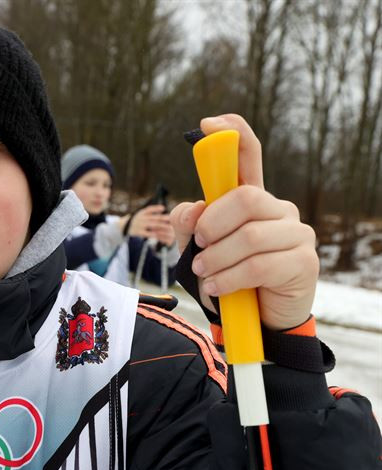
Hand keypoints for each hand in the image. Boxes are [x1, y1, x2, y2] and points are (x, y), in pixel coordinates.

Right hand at [122, 205, 173, 242]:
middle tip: (170, 218)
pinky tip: (158, 234)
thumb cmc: (134, 220)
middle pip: (154, 217)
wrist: (121, 227)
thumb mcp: (140, 214)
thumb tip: (162, 208)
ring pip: (153, 225)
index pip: (149, 209)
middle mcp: (142, 218)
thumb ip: (150, 211)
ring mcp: (140, 225)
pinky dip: (152, 233)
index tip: (163, 208)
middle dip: (163, 218)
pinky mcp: (138, 232)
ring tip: (169, 227)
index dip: (156, 208)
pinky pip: (147, 233)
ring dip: (161, 226)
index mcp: (142, 213)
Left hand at [171, 114, 317, 330]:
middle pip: (245, 198)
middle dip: (212, 225)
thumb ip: (187, 225)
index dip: (231, 134)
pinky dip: (228, 278)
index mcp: (251, 200)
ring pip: (249, 235)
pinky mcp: (304, 261)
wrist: (255, 322)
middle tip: (198, 248)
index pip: (248, 155)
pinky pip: (258, 264)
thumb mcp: (195, 250)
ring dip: (216, 259)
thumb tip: (195, 207)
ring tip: (204, 274)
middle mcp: (279, 209)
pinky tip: (216, 288)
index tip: (206, 123)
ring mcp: (296, 233)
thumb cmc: (226, 278)